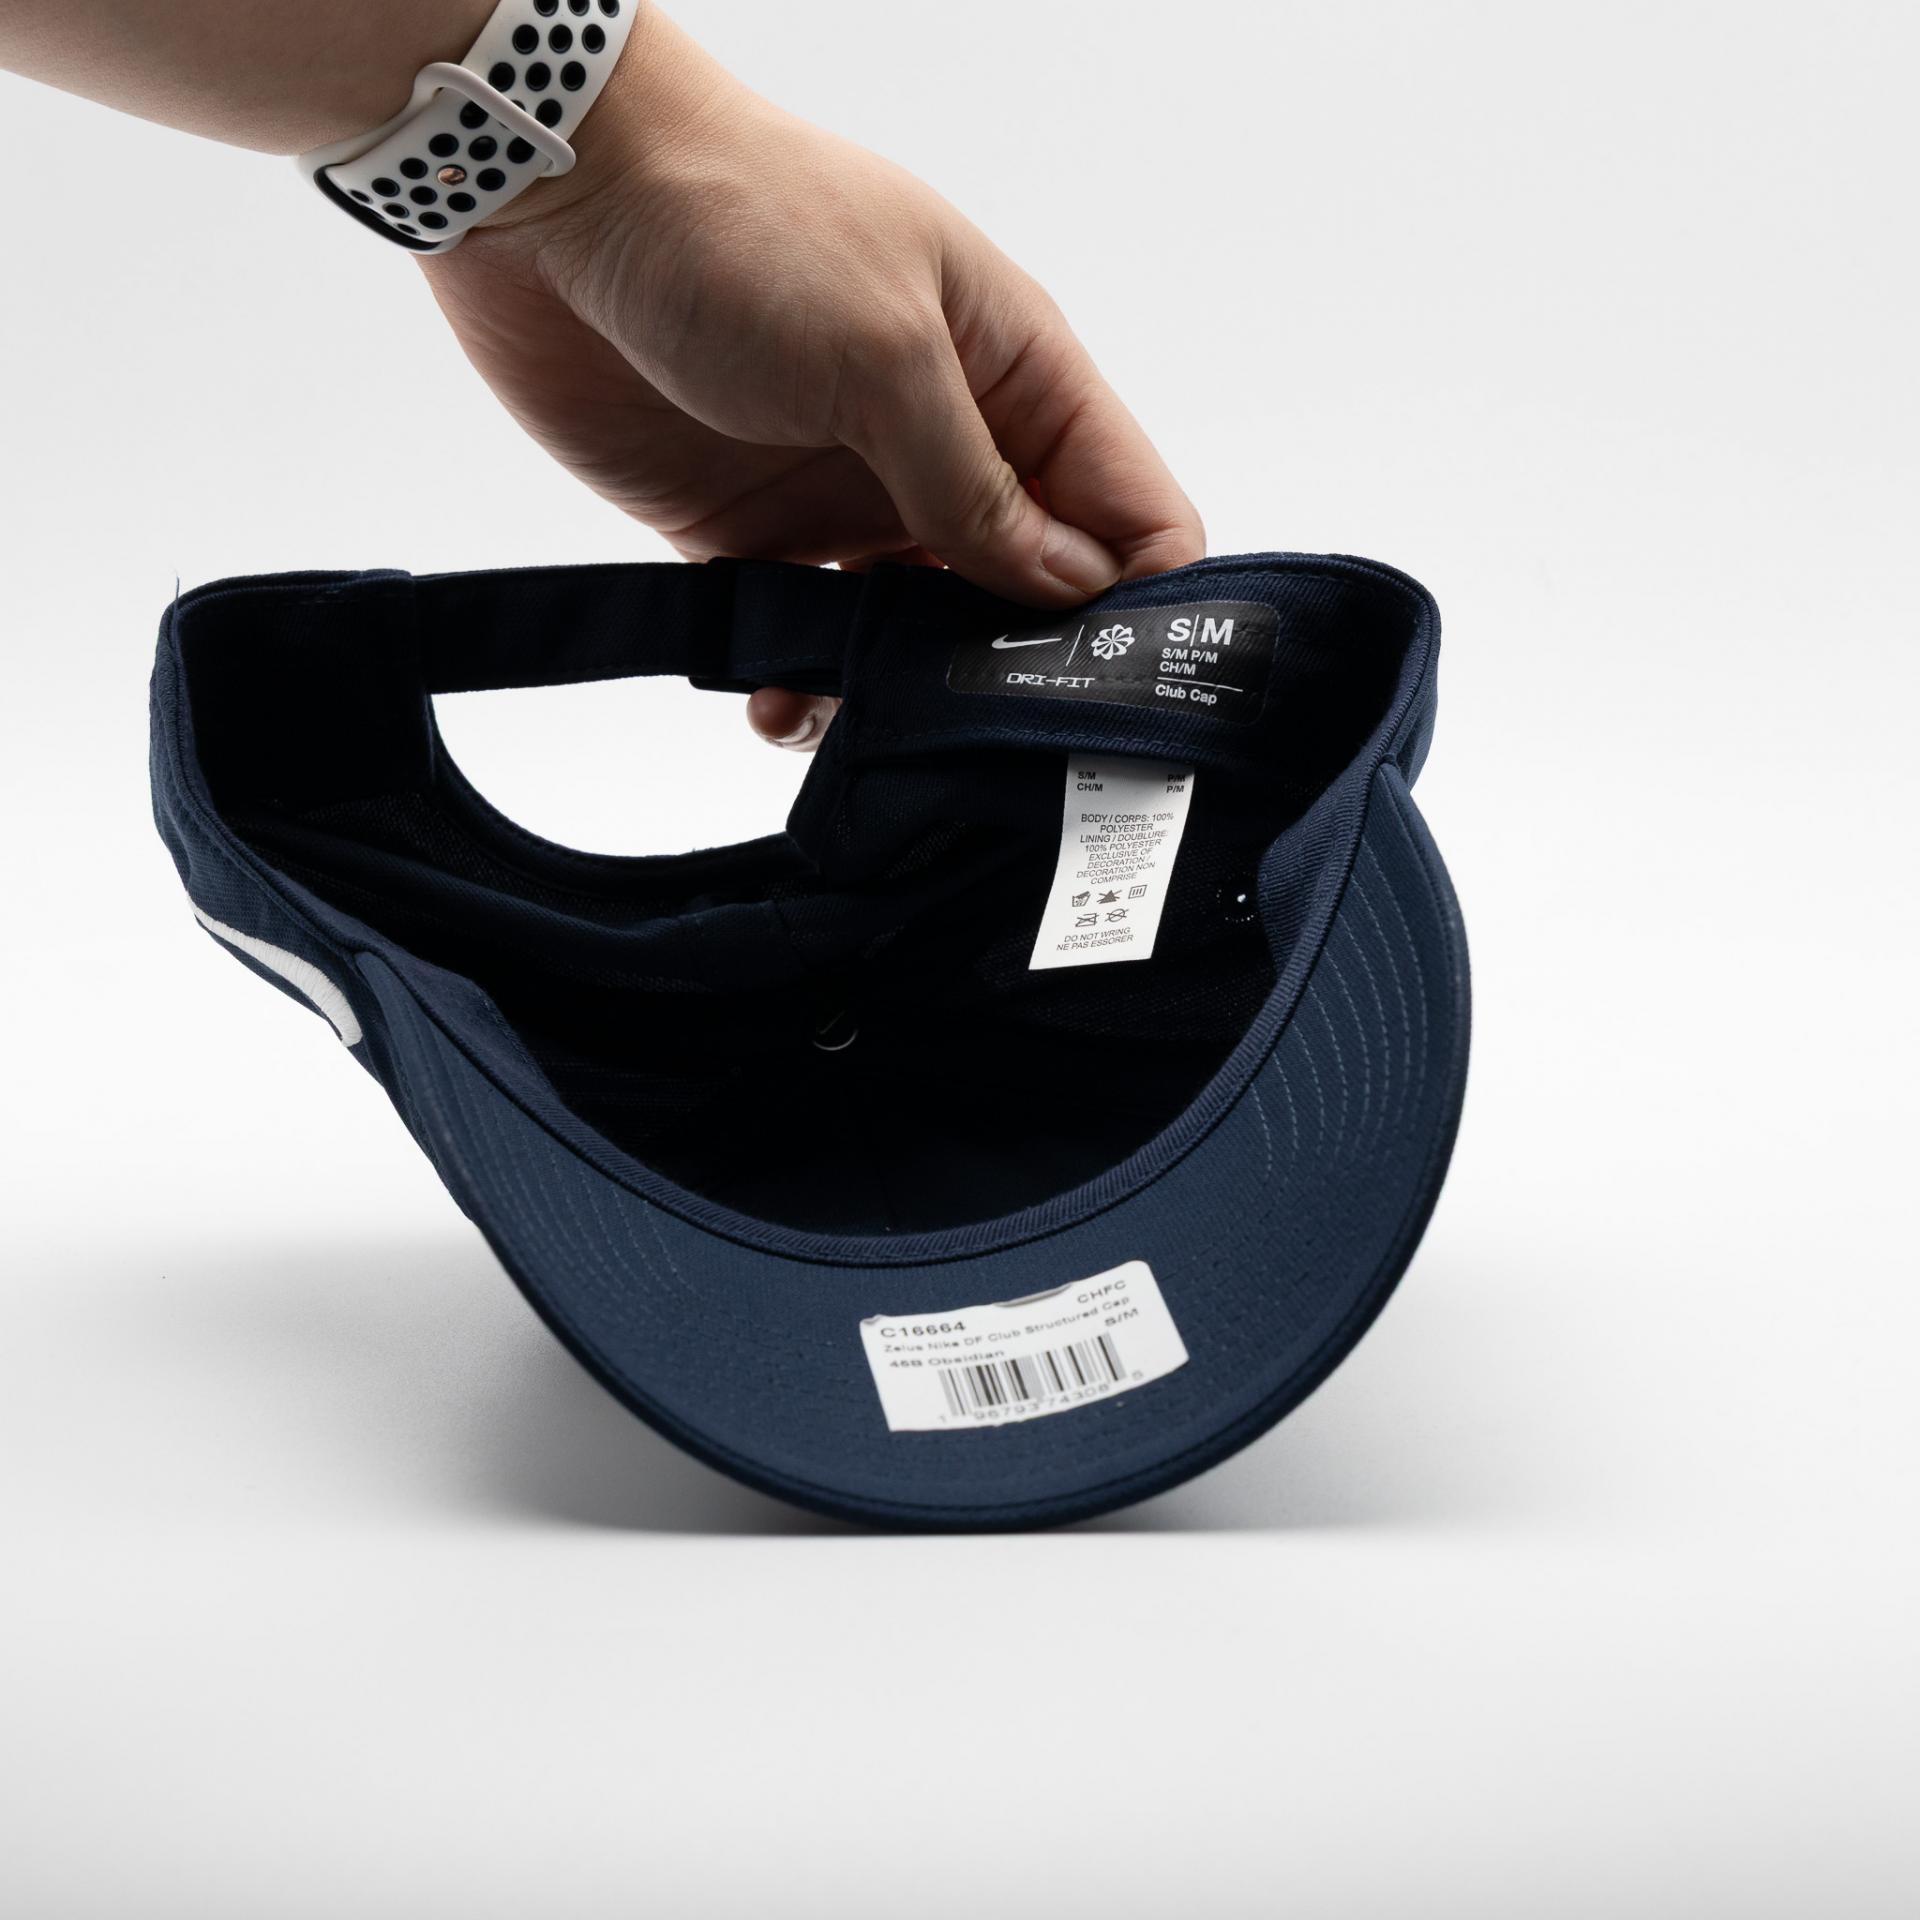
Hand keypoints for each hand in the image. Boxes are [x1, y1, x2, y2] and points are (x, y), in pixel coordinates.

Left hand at [418, 8, 1203, 746]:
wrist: (552, 200)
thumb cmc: (735, 222)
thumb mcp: (886, 354)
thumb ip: (977, 486)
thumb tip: (1067, 588)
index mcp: (1014, 377)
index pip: (1128, 510)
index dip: (1139, 601)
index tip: (1110, 682)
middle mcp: (947, 445)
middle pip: (1030, 592)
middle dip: (1013, 667)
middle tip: (977, 725)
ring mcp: (853, 497)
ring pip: (918, 633)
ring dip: (903, 690)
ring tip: (870, 720)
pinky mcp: (757, 538)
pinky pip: (803, 639)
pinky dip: (800, 683)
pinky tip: (779, 701)